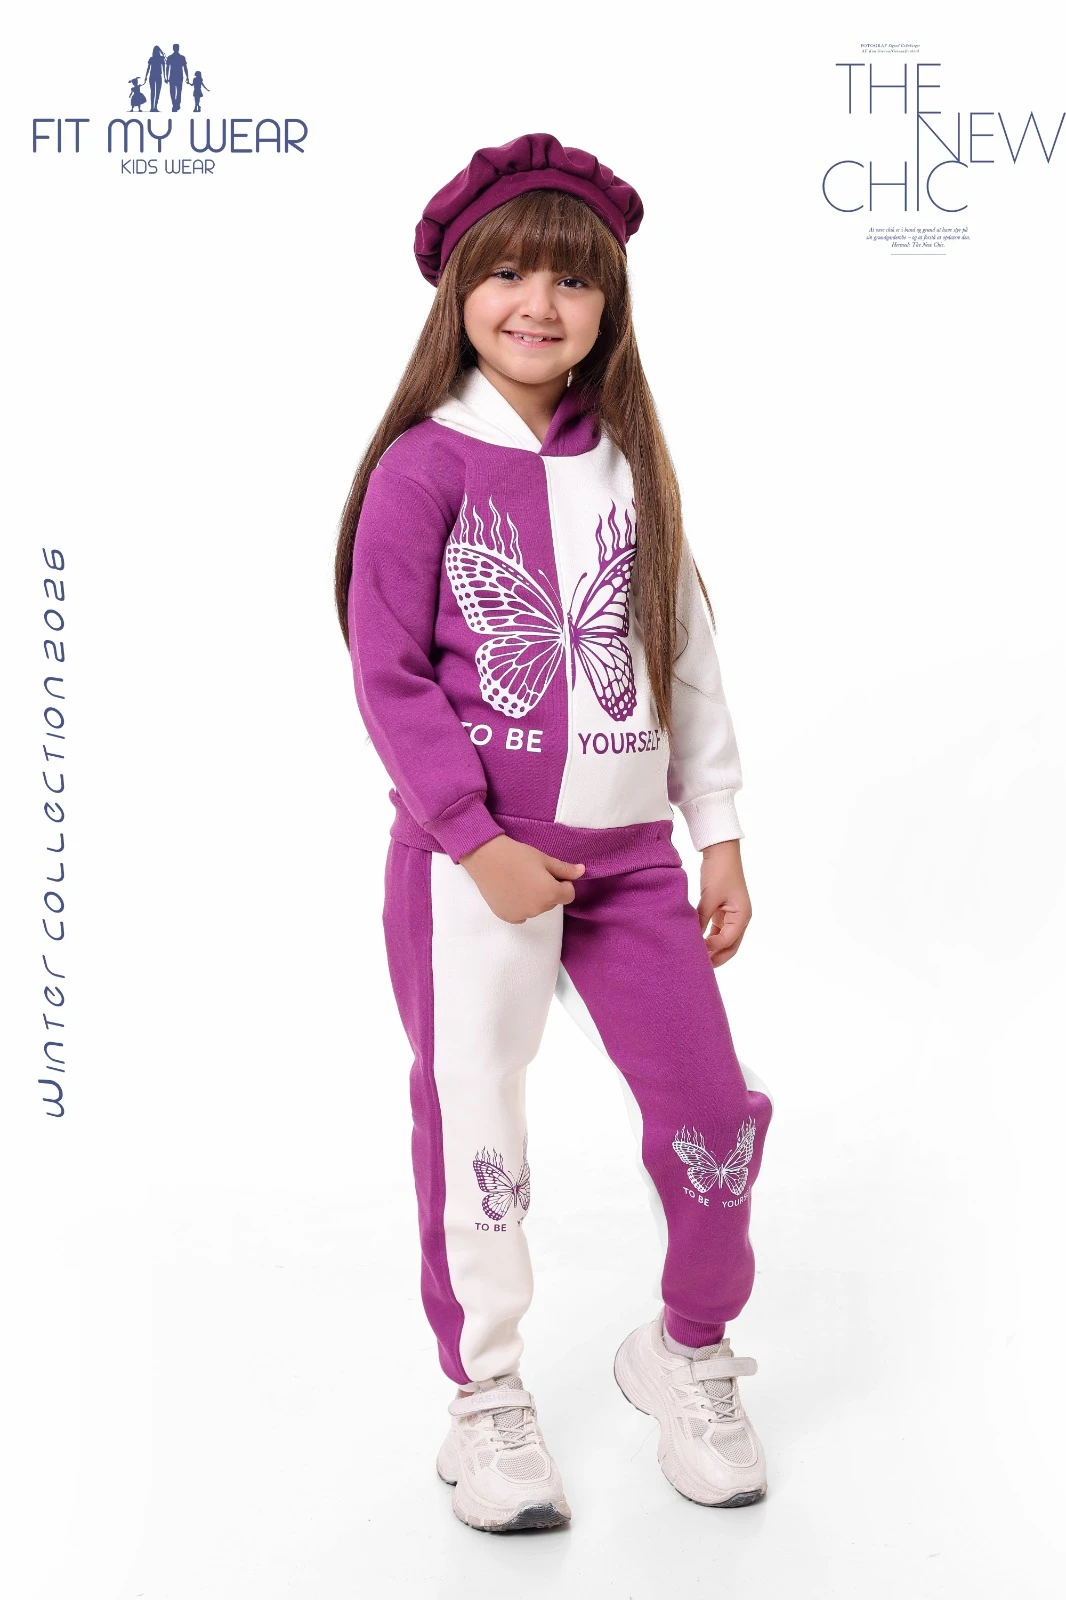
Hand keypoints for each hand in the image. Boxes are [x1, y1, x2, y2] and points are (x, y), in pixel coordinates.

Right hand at [458, 835, 584, 922]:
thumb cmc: (516, 855)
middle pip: (552, 902)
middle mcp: (538, 909)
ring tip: (519, 881)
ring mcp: (522, 915)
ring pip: (537, 908)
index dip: (562, 883)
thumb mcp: (544, 859)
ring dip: (534, 899)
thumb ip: (564, 869)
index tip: (549, 873)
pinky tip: (511, 891)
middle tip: (531, 874)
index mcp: (551, 894)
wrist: (485, 857)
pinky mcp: (508, 917)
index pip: (569, 895)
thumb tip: (583, 871)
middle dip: (547, 891)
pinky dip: (520, 905)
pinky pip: (522, 914)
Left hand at [696, 839, 751, 966]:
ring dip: (713, 950)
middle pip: (730, 947)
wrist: (721, 851)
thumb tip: (692, 939)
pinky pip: (719, 931)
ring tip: (697, 960)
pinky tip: (698, 944)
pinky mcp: (725, 911)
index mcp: (742, 916)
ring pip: (725, 941)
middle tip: (699, 968)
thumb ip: (701, 919)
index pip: (726, 941)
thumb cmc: (719, 871)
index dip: (711, 949)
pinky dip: (710, 939)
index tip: (695, 954)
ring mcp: (734, 916)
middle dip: (716, 958)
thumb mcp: (709, 897)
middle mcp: (741, 919)